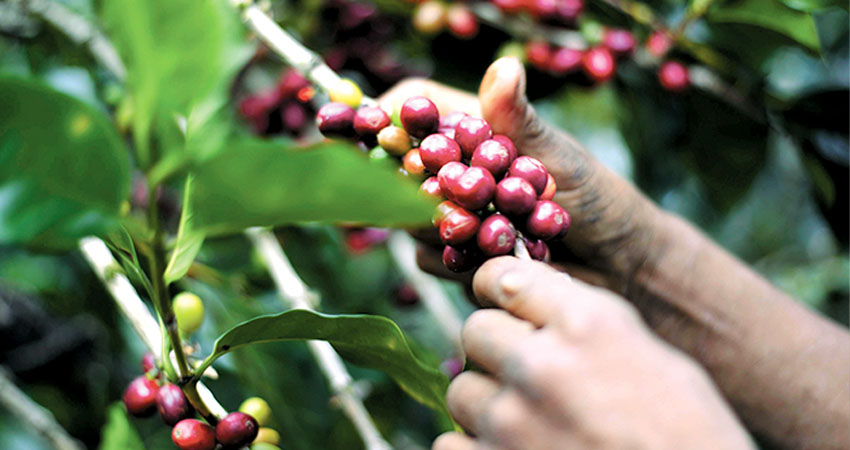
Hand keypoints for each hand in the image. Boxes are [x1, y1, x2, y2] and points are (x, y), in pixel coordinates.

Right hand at [379, 57, 659, 293]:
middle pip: (401, 170)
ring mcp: (455, 215)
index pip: (417, 110)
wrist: (619, 264)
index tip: (373, 131)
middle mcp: (458, 171)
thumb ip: (520, 121)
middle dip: (415, 188)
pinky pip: (433, 260)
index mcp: (477, 131)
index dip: (388, 117)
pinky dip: (460, 262)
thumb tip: (505, 67)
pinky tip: (499, 260)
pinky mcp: (459, 258)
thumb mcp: (559, 155)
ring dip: (447, 229)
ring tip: (500, 233)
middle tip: (448, 200)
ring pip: (411, 220)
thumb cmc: (598, 198)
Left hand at [434, 257, 753, 449]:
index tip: (503, 302)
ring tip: (527, 424)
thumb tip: (531, 300)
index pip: (504, 276)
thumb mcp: (658, 362)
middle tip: (525, 374)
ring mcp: (510, 422)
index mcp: (588, 325)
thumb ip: (589, 326)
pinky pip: (449, 443)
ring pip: (460, 389)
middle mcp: (541, 365)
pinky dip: (473, 449)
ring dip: (487, 403)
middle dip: (496, 348)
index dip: (499, 288)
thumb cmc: (689, 439)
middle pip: (475, 330)